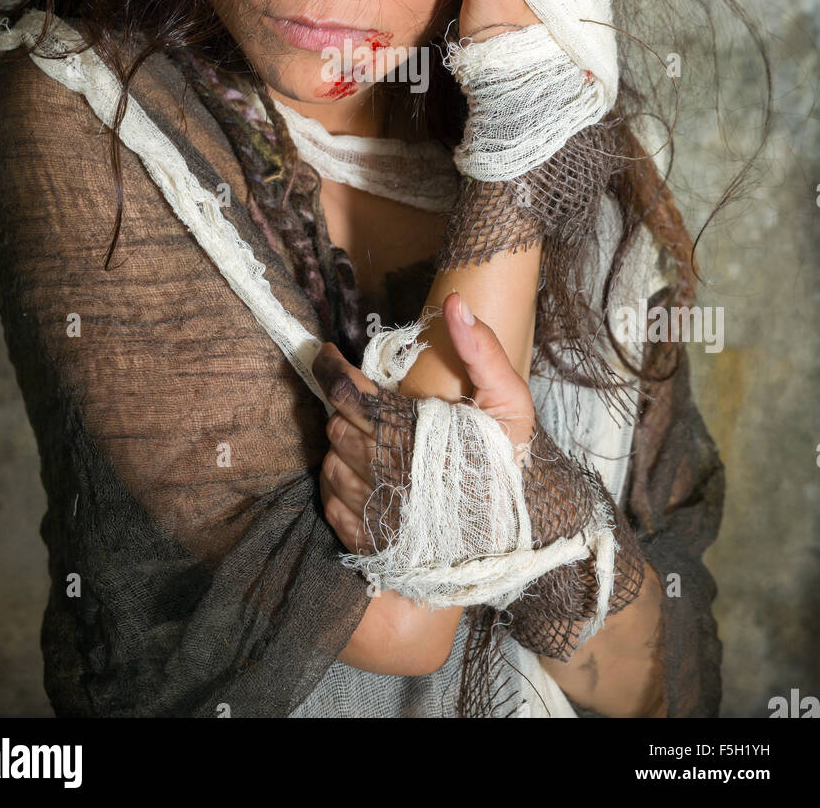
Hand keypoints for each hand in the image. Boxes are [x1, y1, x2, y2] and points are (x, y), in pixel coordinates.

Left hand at [311, 291, 535, 555]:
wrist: (518, 541)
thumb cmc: (512, 465)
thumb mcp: (510, 402)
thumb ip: (482, 351)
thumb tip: (456, 303)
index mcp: (412, 432)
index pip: (350, 392)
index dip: (331, 368)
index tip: (327, 354)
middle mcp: (386, 471)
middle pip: (337, 425)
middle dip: (347, 410)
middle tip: (370, 406)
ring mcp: (374, 510)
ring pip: (330, 463)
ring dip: (343, 448)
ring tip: (374, 443)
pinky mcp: (368, 541)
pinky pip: (331, 504)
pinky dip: (340, 488)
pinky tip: (369, 481)